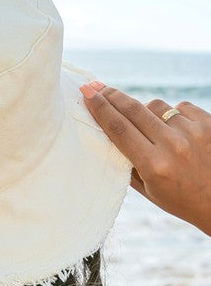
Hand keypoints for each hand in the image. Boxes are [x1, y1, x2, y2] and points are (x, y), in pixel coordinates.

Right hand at [79, 81, 210, 236]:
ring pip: (156, 106)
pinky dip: (173, 115)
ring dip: (146, 111)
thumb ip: (128, 163)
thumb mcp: (148, 190)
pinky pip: (180, 107)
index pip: (119, 129)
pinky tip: (176, 130)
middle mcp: (173, 146)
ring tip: (150, 127)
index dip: (100, 108)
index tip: (87, 93)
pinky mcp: (209, 123)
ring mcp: (193, 132)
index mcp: (153, 165)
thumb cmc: (181, 199)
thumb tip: (107, 132)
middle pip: (133, 110)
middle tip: (97, 86)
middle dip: (111, 96)